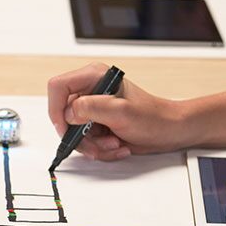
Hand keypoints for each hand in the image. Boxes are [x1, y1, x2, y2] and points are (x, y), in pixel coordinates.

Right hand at [47, 63, 192, 160]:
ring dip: (93, 145)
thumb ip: (91, 108)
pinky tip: (117, 145)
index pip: (58, 87)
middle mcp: (91, 90)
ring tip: (114, 143)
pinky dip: (100, 148)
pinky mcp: (99, 123)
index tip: (65, 128)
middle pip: (64, 115)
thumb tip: (68, 113)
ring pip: (75, 132)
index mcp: (94, 76)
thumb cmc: (153, 117)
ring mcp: (94, 108)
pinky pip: (86, 140)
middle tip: (100, 142)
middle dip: (82, 135)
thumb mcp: (121, 112)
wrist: (169, 130)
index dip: (56, 109)